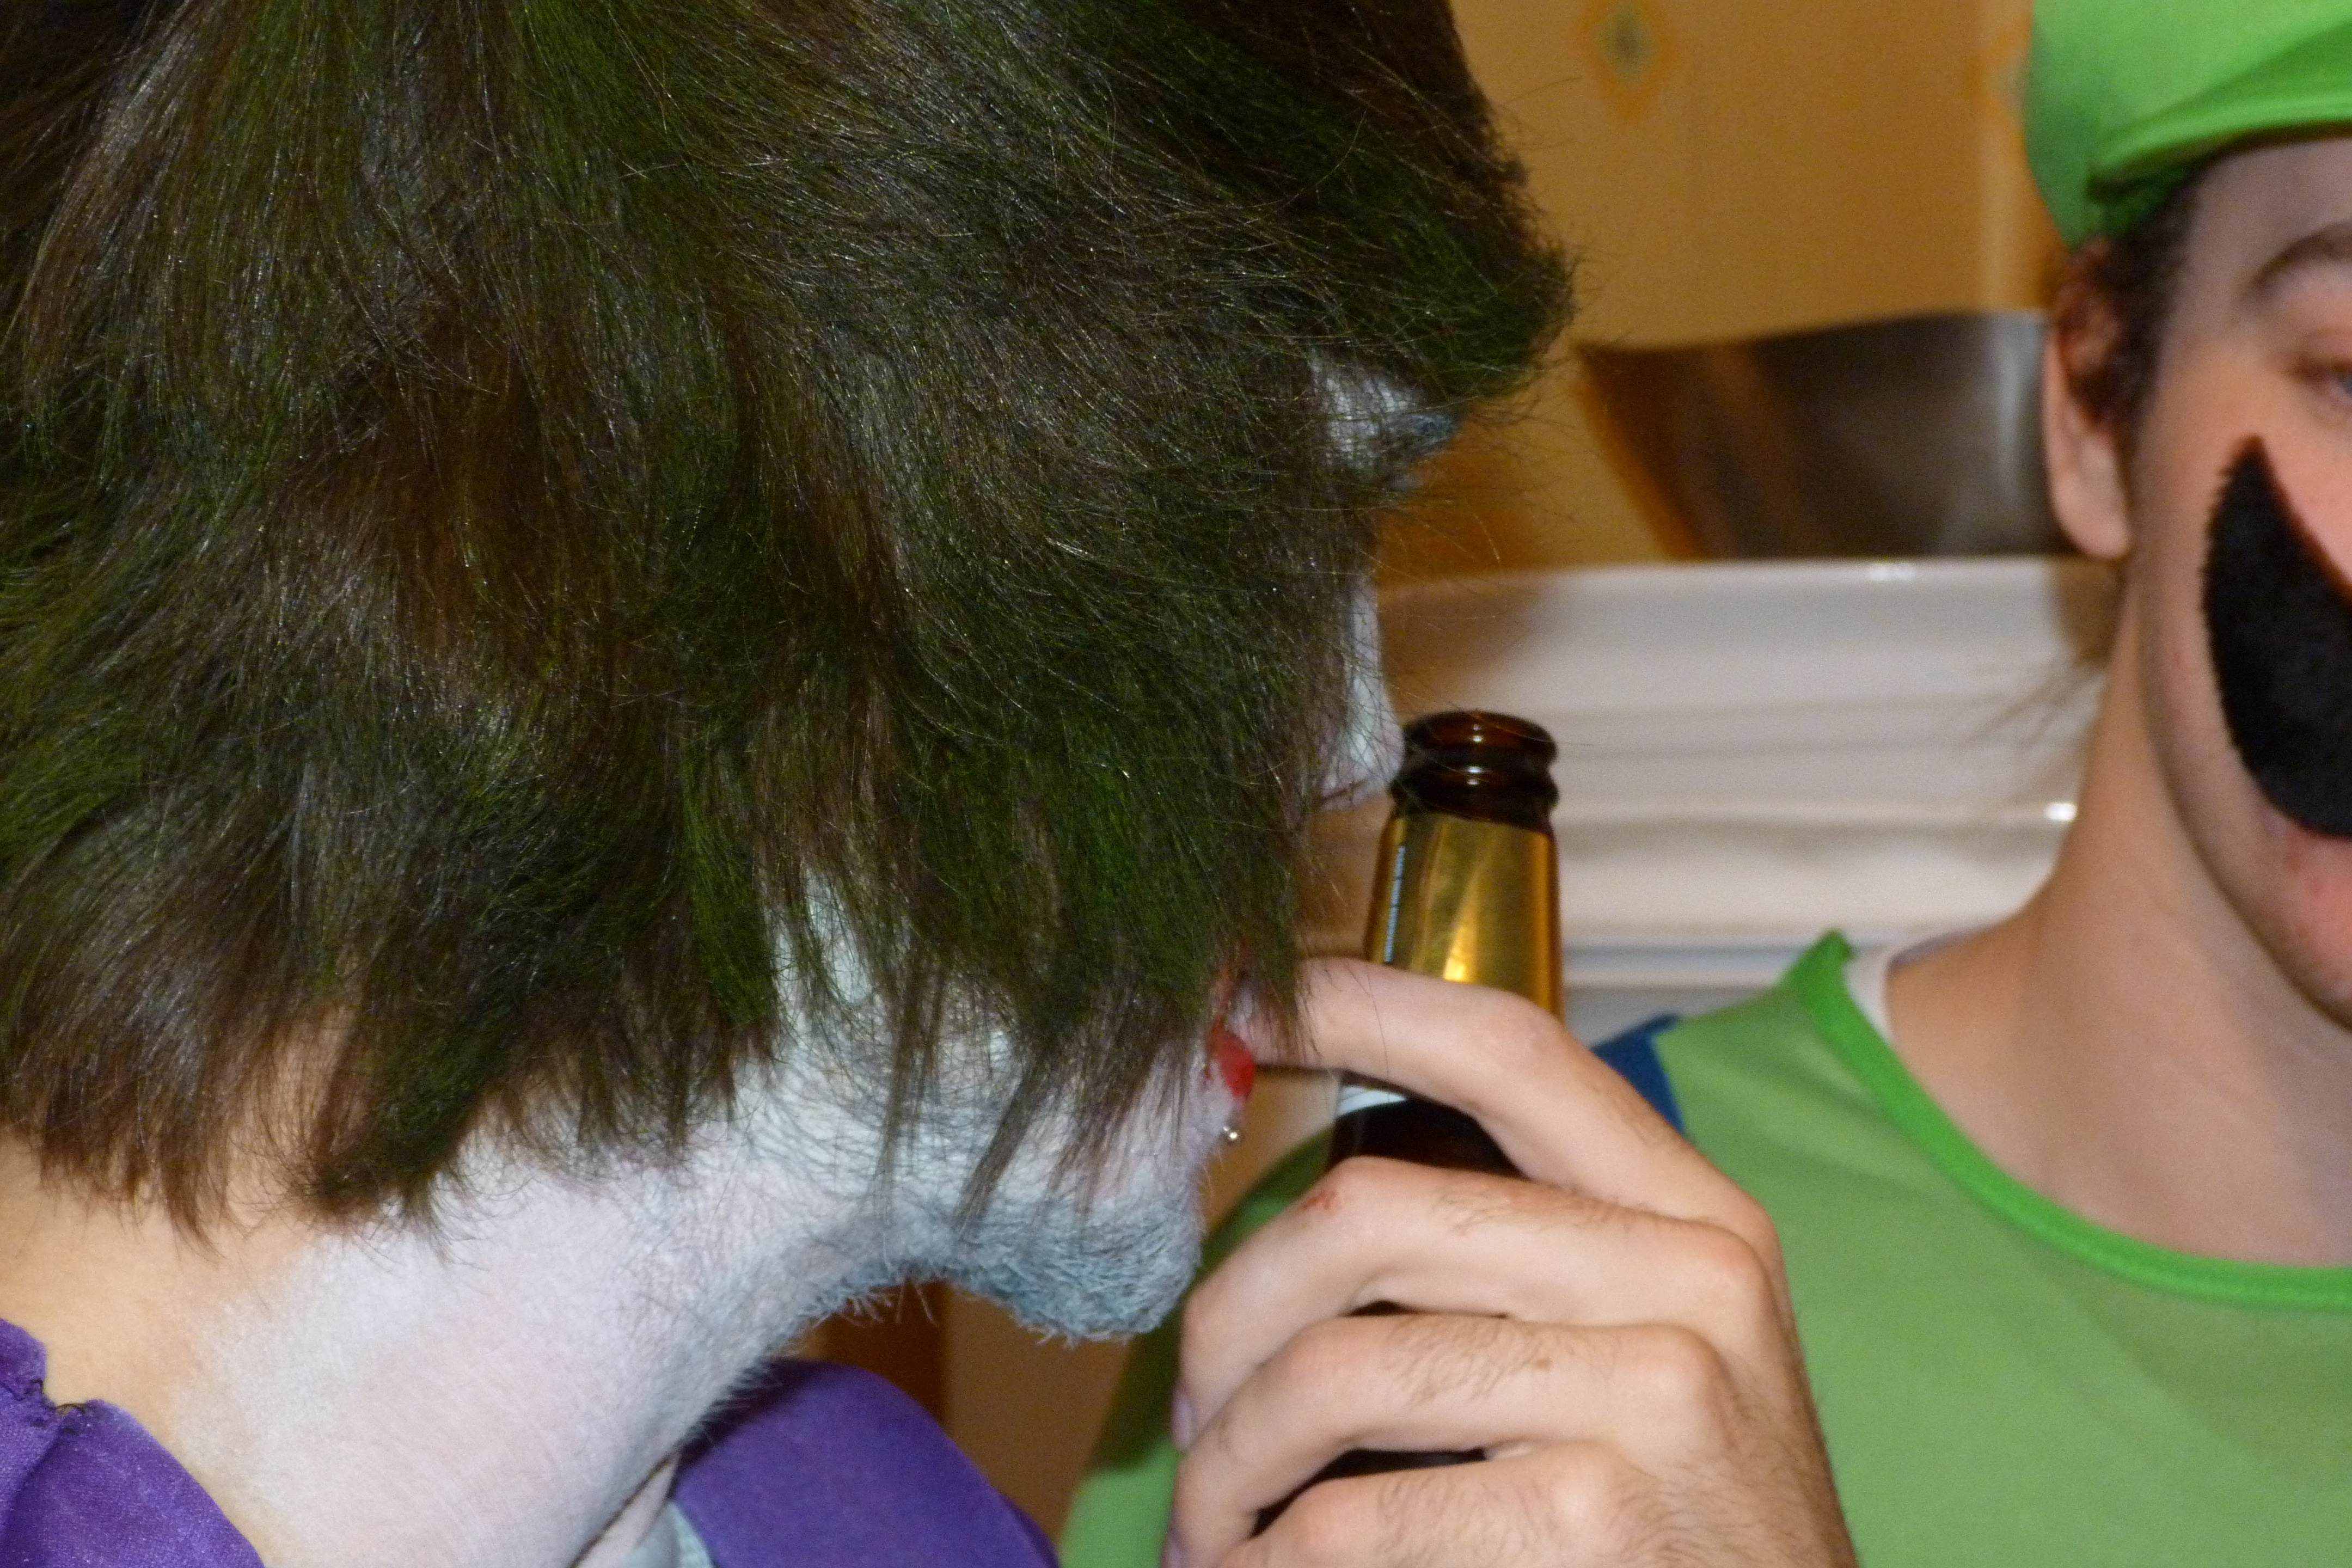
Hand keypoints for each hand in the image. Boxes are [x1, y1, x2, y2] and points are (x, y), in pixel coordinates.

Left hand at [1167, 958, 1856, 1567]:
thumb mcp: (1651, 1356)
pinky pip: (1349, 1520)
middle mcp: (1690, 1278)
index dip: (1358, 1004)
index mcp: (1694, 1216)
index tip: (1238, 998)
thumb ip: (1523, 1262)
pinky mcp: (1594, 1520)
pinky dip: (1268, 1563)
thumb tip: (1316, 1216)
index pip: (1508, 1050)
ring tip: (1210, 1522)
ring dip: (1229, 1465)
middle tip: (1192, 1410)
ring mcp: (1651, 1395)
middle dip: (1229, 1316)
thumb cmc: (1686, 1530)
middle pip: (1366, 1213)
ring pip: (1332, 1372)